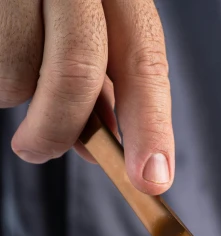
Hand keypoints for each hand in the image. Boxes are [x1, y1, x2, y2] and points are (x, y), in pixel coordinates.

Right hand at [0, 0, 173, 194]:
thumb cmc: (40, 3)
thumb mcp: (80, 28)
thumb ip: (95, 81)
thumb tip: (96, 149)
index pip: (145, 63)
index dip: (151, 127)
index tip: (153, 179)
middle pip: (78, 70)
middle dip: (59, 127)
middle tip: (37, 151)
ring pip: (19, 69)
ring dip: (11, 88)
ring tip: (10, 60)